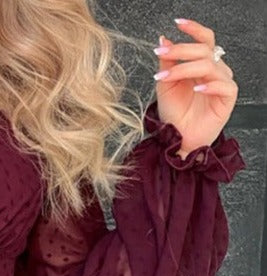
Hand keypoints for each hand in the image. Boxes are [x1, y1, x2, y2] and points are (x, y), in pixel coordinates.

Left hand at [153, 18, 238, 159]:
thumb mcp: (164, 85)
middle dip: (181, 50)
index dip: (194, 29)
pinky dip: (209, 85)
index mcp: (201, 65)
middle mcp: (214, 70)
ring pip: (209, 66)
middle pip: (204, 50)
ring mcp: (222, 83)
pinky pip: (224, 85)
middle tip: (162, 54)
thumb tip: (163, 39)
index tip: (178, 23)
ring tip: (167, 78)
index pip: (204, 40)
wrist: (177, 138)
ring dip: (185, 69)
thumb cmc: (174, 114)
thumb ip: (166, 63)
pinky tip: (196, 89)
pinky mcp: (228, 98)